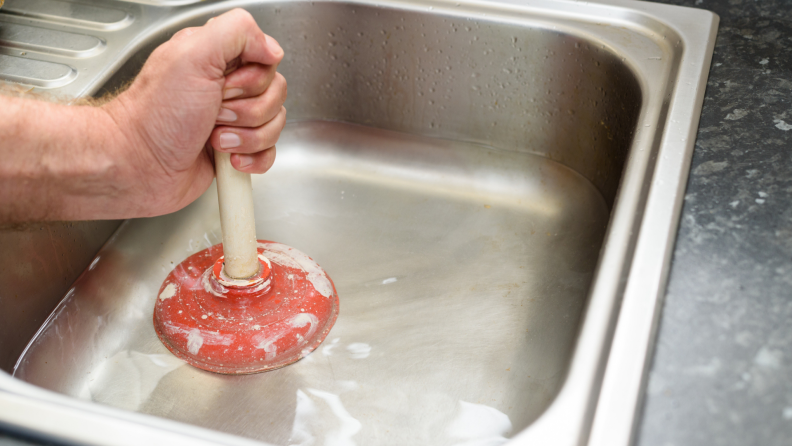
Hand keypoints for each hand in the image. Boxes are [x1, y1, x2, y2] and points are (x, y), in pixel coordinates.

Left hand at [105, 8, 286, 216]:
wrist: (138, 166)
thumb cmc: (155, 117)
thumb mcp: (192, 55)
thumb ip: (237, 32)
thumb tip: (271, 47)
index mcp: (216, 57)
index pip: (267, 59)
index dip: (253, 78)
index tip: (224, 86)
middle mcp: (225, 86)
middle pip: (275, 94)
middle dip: (249, 111)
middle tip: (214, 113)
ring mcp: (232, 120)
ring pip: (274, 124)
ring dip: (247, 137)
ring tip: (214, 138)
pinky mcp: (236, 150)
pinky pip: (269, 153)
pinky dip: (253, 159)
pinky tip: (227, 157)